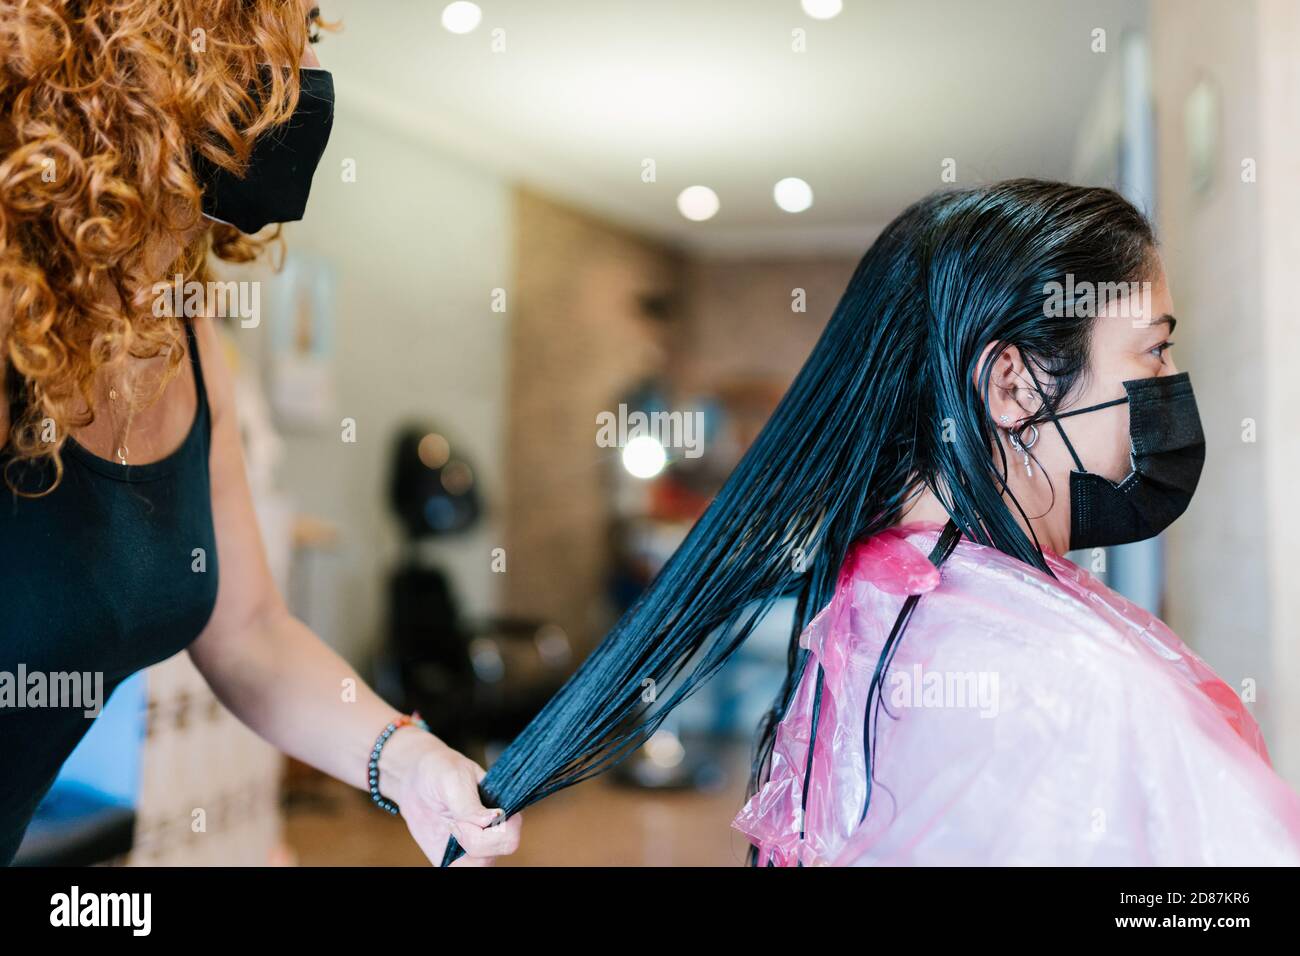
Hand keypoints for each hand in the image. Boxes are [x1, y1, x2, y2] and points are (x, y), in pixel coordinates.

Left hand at [380, 728, 521, 865]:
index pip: (509, 836)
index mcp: (503, 809)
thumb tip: (494, 820)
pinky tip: (443, 840)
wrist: (416, 779)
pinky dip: (451, 863)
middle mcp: (494, 831)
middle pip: (496, 853)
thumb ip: (470, 804)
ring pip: (480, 865)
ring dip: (460, 850)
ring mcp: (475, 847)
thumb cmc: (440, 770)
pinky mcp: (454, 859)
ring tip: (449, 826)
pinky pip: (459, 871)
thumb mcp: (454, 780)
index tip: (465, 817)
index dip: (488, 833)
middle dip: (472, 840)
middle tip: (454, 821)